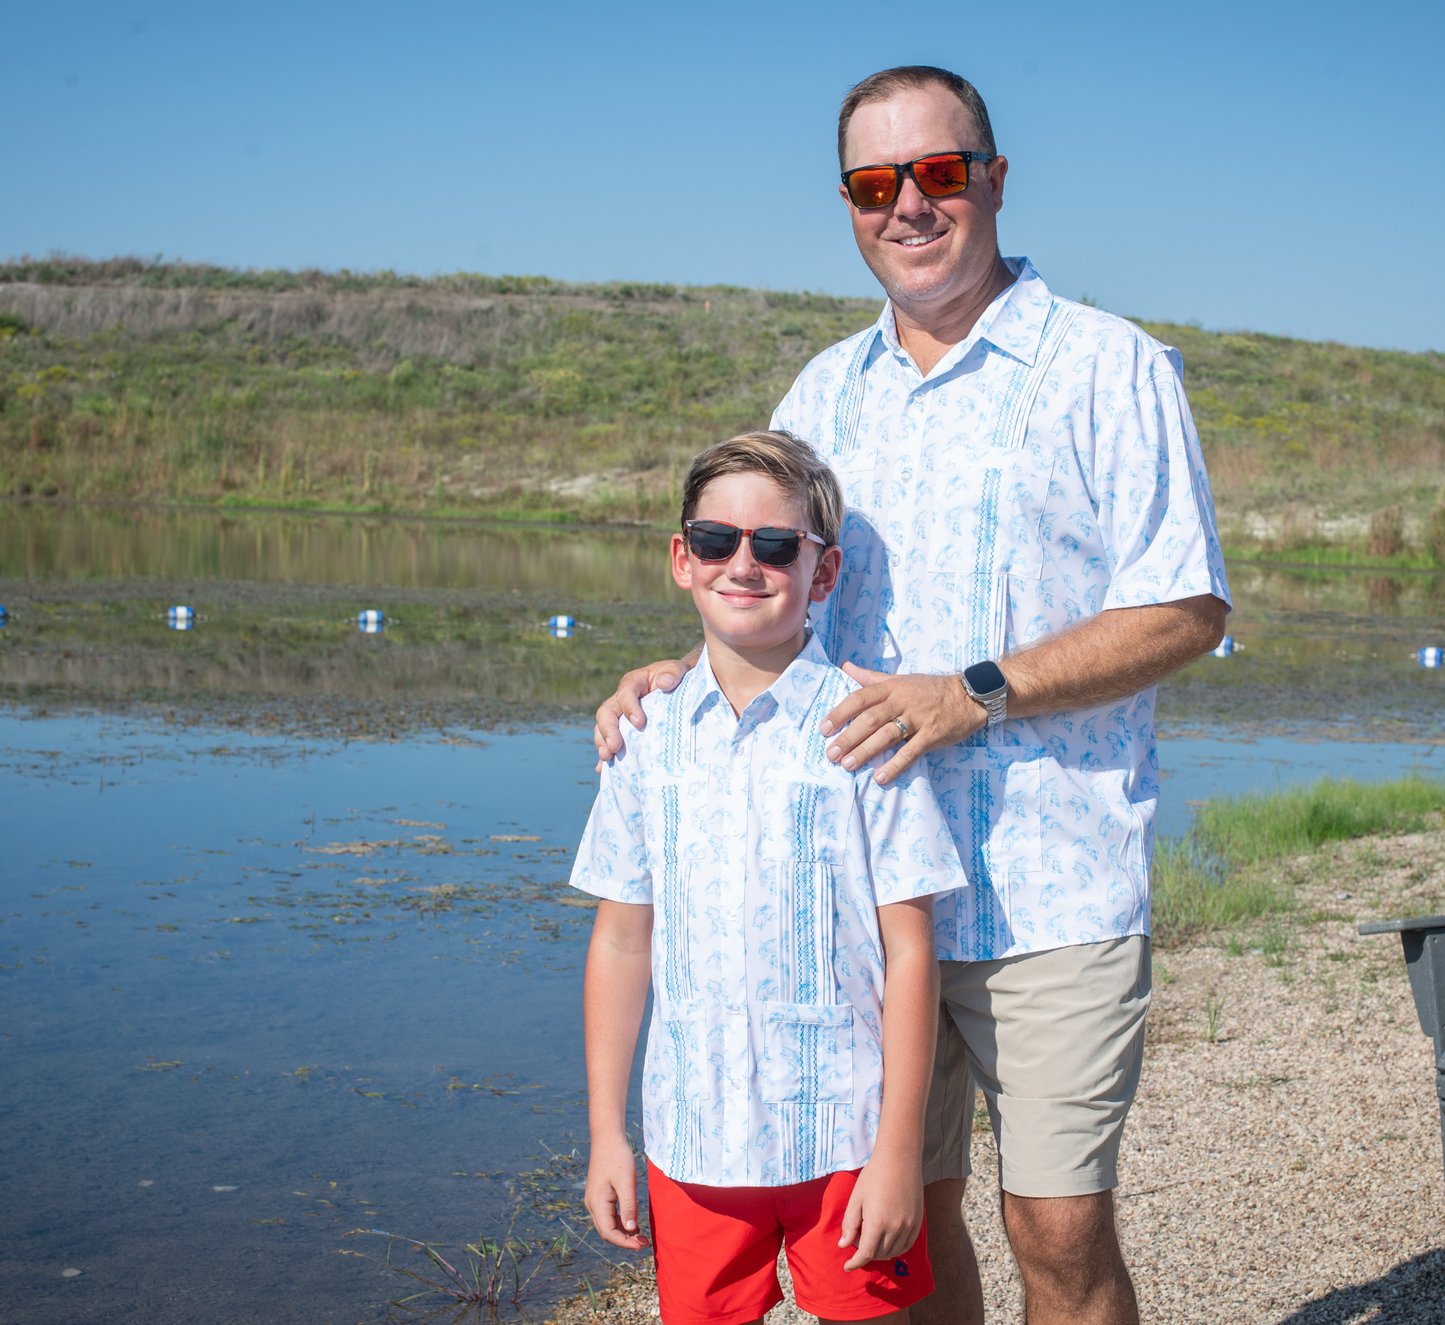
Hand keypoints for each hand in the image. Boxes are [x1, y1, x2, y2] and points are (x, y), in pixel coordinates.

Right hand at [584, 1135, 649, 1250]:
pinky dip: (621, 1222)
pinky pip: (609, 1215)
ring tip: (641, 1236)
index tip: (640, 1246)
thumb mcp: (626, 1182)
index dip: (624, 1243)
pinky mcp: (600, 1195)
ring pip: (608, 1224)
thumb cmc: (618, 1158)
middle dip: (625, 1240)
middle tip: (644, 1243)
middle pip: (607, 1231)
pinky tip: (633, 1224)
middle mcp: (592, 1204)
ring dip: (623, 1232)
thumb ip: (628, 1206)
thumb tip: (631, 1229)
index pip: (609, 1233)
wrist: (607, 1138)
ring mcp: (595, 1200)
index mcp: (597, 1203)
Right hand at [593, 657, 691, 768]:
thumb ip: (673, 672)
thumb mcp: (677, 670)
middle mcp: (621, 698)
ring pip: (602, 727)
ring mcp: (620, 715)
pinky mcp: (622, 730)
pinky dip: (605, 755)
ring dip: (602, 742)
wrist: (678, 686)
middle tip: (614, 747)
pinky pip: (609, 741)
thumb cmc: (677, 677)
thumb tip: (665, 683)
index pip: (625, 693)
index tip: (639, 723)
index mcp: (634, 682)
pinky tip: (604, 769)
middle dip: (608, 730)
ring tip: (607, 758)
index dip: (629, 707)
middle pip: (606, 712)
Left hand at [820, 664, 985, 785]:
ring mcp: (918, 718)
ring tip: (848, 765)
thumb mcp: (900, 678)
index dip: (840, 713)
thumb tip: (845, 667)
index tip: (824, 729)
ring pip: (887, 735)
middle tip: (831, 754)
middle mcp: (902, 701)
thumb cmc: (929, 689)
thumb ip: (870, 677)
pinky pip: (911, 751)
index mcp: (891, 687)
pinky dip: (895, 764)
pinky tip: (881, 777)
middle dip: (848, 737)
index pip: (860, 698)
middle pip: (870, 719)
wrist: (969, 695)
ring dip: (866, 751)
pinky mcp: (933, 735)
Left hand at [838, 1152, 923, 1270]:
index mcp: (877, 1222)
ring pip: (893, 1252)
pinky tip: (888, 1241)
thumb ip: (850, 1223)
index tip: (848, 1266)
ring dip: (880, 1253)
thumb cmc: (874, 1176)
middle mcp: (895, 1228)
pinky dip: (896, 1248)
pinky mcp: (918, 1222)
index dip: (855, 1263)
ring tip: (871, 1239)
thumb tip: (843, 1245)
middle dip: (866, 1253)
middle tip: (857, 1240)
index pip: (865, 1254)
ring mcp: (909, 1226)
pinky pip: (907, 1245)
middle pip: (879, 1254)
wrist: (899, 1159)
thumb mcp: (856, 1198)